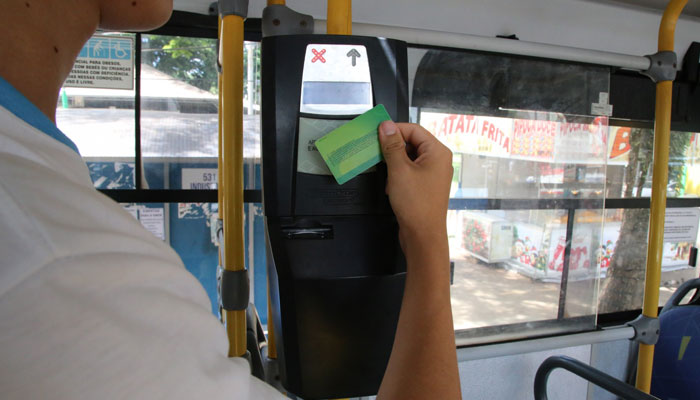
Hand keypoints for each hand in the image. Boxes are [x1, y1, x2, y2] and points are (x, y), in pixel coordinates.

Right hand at [378, 121, 452, 242]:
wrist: (423, 235)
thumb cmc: (416, 205)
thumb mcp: (398, 170)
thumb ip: (391, 145)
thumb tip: (386, 126)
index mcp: (437, 152)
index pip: (414, 130)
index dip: (394, 130)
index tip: (377, 133)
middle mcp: (438, 160)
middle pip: (412, 143)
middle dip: (393, 149)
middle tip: (377, 152)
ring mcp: (433, 174)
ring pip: (409, 158)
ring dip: (395, 164)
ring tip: (387, 175)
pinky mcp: (426, 185)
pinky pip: (410, 171)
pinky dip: (398, 175)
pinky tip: (391, 186)